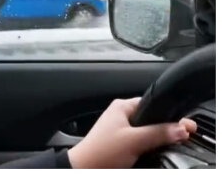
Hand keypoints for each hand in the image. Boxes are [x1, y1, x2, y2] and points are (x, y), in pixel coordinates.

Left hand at [67, 97, 196, 168]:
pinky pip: (140, 140)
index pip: (153, 104)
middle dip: (166, 127)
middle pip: (151, 118)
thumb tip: (181, 128)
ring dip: (158, 137)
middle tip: (182, 136)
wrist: (85, 169)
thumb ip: (159, 133)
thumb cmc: (101, 152)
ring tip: (170, 143)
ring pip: (147, 131)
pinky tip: (155, 150)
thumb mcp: (134, 141)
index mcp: (122, 106)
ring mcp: (120, 129)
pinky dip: (149, 145)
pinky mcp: (120, 143)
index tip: (186, 126)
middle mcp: (120, 115)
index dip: (170, 114)